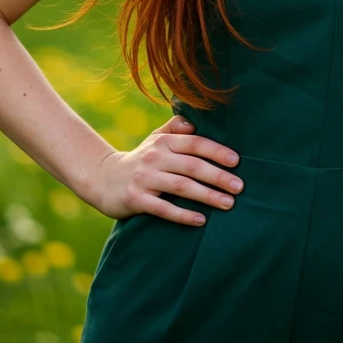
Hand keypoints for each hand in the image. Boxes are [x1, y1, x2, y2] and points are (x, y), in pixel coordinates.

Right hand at [89, 114, 243, 224]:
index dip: (216, 151)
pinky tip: (201, 220)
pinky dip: (183, 215)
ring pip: (181, 186)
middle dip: (218, 176)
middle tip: (240, 186)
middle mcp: (154, 157)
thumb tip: (195, 122)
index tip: (237, 161)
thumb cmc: (140, 159)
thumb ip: (175, 128)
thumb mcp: (155, 139)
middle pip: (192, 166)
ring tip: (228, 203)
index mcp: (163, 142)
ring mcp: (145, 179)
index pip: (195, 143)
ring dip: (207, 195)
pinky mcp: (136, 199)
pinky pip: (163, 208)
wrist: (103, 179)